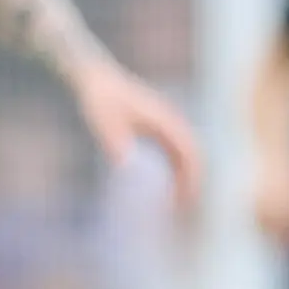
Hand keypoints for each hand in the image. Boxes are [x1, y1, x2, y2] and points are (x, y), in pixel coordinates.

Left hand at [70, 58, 203, 204]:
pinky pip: (175, 151)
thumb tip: (123, 164)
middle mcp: (171, 121)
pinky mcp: (157, 125)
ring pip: (187, 154)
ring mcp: (166, 122)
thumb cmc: (99, 98)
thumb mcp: (102, 120)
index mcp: (164, 121)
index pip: (188, 155)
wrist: (95, 77)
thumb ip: (113, 140)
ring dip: (187, 178)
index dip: (189, 180)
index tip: (182, 203)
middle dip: (193, 184)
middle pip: (194, 156)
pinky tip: (168, 186)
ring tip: (177, 204)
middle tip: (183, 211)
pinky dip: (178, 170)